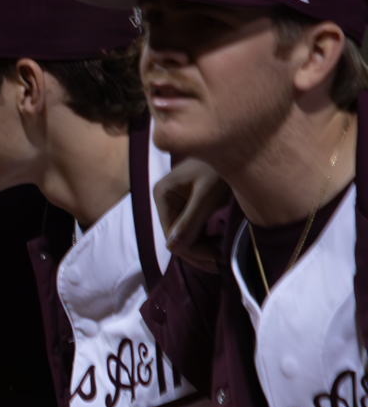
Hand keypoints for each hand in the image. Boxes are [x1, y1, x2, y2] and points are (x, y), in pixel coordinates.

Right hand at [154, 157, 231, 271]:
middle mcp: (164, 199)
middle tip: (223, 263)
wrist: (244, 143)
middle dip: (198, 251)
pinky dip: (206, 237)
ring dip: (203, 246)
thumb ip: (190, 220)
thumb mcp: (208, 193)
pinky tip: (220, 243)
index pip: (171, 234)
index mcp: (162, 194)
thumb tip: (172, 248)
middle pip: (177, 236)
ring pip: (185, 234)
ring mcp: (176, 201)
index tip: (218, 261)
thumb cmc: (224, 164)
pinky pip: (193, 226)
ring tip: (224, 255)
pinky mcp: (189, 203)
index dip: (193, 250)